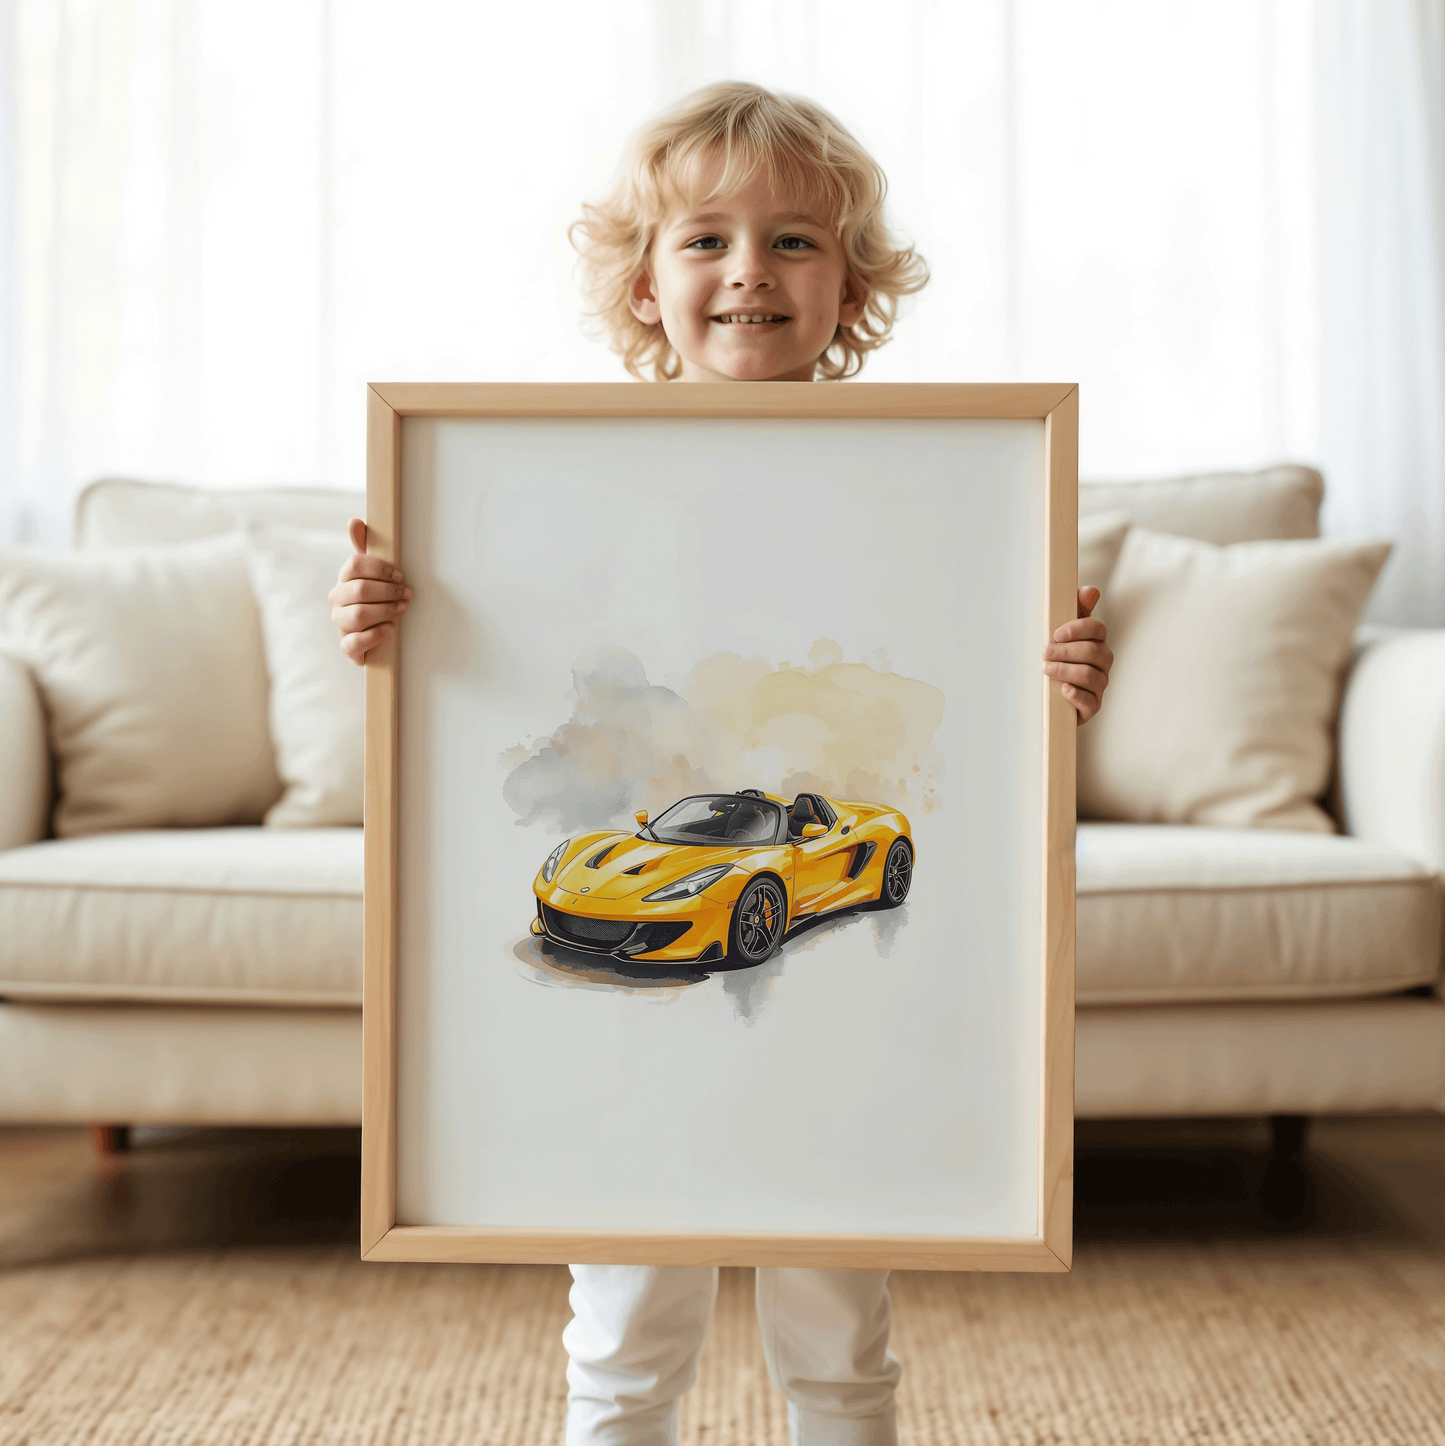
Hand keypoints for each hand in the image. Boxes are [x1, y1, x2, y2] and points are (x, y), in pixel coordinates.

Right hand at [328, 517, 411, 665]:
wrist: (381, 634)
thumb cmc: (379, 600)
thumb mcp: (377, 573)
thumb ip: (367, 547)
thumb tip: (354, 521)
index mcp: (345, 579)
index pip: (354, 565)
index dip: (381, 568)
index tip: (400, 575)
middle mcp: (337, 600)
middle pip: (359, 590)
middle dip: (388, 591)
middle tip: (407, 594)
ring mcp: (340, 623)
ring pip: (357, 615)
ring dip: (385, 612)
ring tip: (401, 610)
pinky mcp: (348, 646)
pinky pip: (353, 643)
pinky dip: (374, 636)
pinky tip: (388, 631)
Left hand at [1043, 586, 1112, 723]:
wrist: (1049, 694)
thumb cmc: (1058, 659)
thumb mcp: (1061, 633)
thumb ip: (1075, 610)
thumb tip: (1091, 591)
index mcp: (1097, 642)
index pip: (1097, 629)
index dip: (1077, 629)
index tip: (1055, 634)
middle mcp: (1103, 662)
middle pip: (1093, 652)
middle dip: (1066, 652)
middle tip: (1045, 653)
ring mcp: (1099, 685)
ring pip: (1090, 675)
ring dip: (1066, 671)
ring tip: (1047, 669)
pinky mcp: (1092, 706)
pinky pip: (1090, 702)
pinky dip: (1076, 696)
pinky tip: (1063, 690)